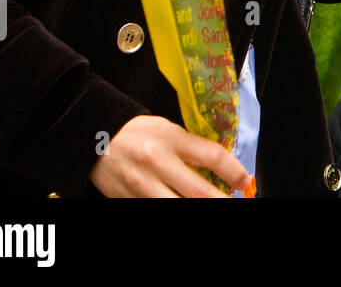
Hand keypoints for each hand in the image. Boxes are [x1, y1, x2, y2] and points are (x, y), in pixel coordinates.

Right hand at [89, 115, 249, 197]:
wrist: (96, 139)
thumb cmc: (138, 133)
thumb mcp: (168, 130)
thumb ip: (191, 148)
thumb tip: (220, 168)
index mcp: (172, 139)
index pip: (212, 156)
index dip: (234, 172)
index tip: (245, 182)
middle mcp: (158, 163)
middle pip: (199, 191)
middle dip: (222, 200)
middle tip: (237, 202)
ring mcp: (142, 185)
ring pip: (178, 206)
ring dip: (199, 207)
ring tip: (214, 204)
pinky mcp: (129, 200)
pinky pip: (156, 209)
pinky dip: (173, 209)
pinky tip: (184, 205)